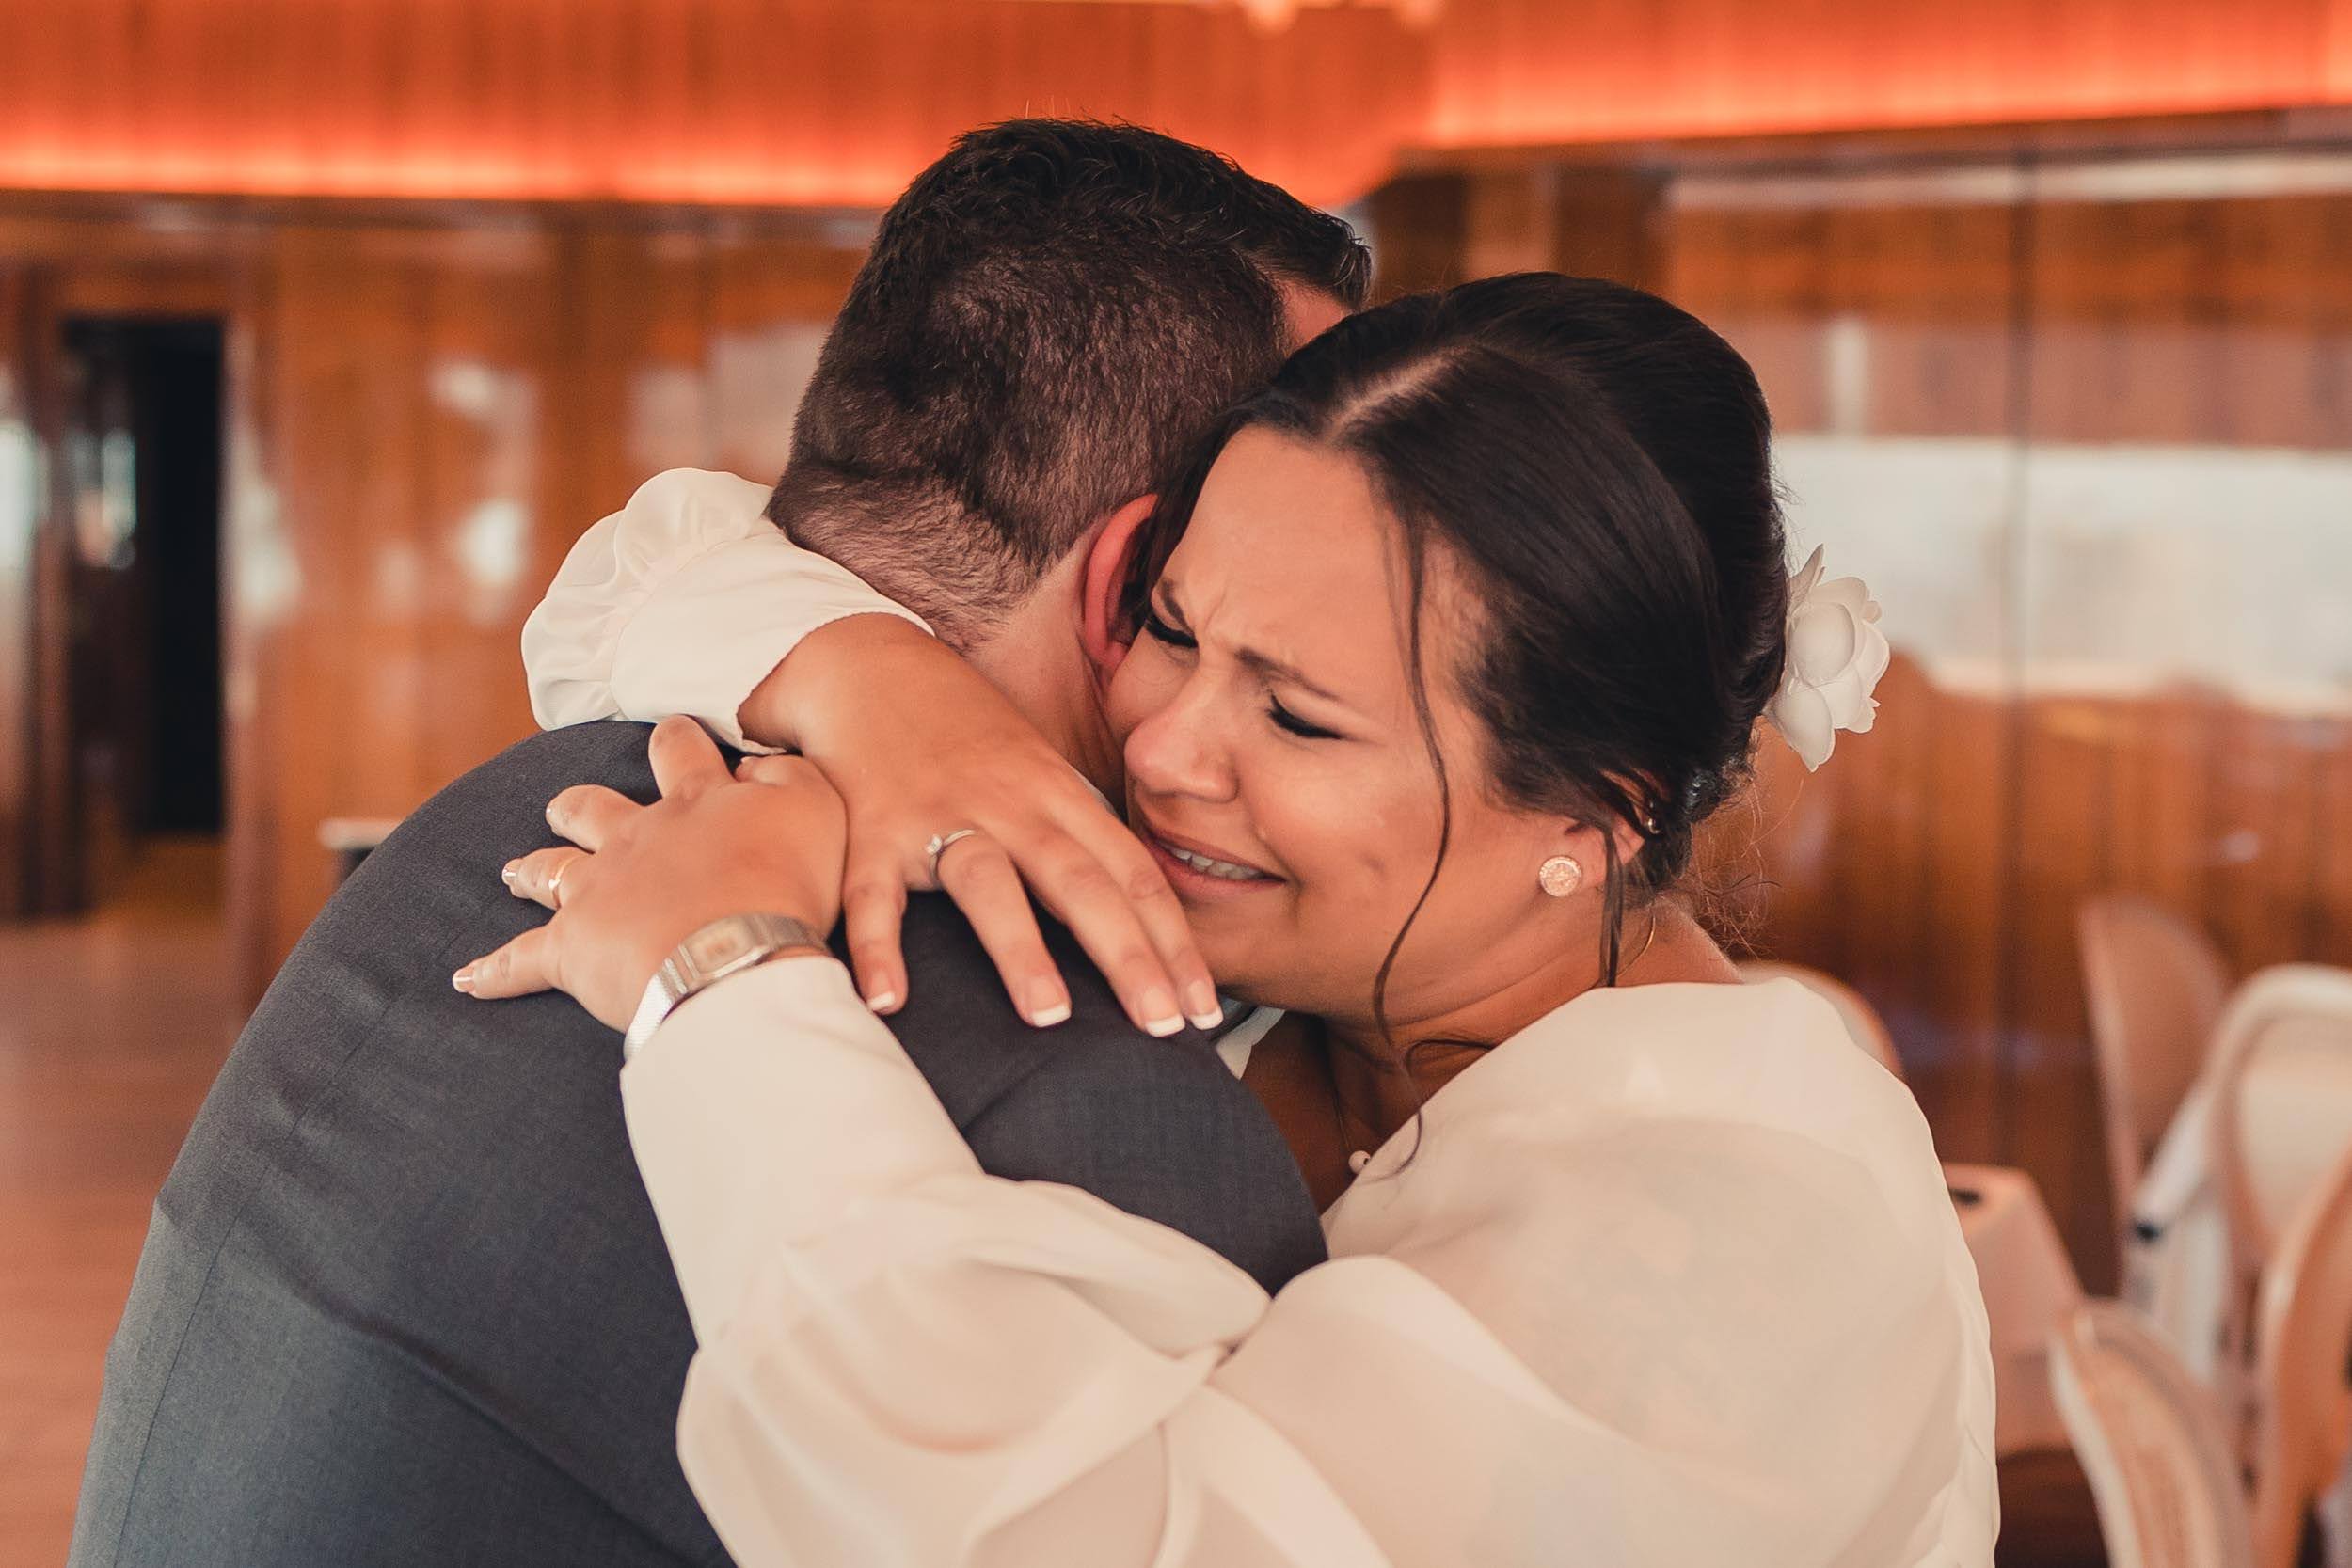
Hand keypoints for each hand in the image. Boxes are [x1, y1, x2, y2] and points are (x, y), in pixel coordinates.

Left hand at [456, 717, 846, 1029]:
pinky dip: (493, 972)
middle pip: (594, 807)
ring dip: (531, 869)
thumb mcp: (817, 808)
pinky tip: (467, 980)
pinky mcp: (570, 948)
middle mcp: (636, 835)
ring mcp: (596, 889)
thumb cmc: (786, 883)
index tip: (671, 737)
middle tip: (565, 806)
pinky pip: (520, 961)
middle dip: (579, 805)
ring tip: (512, 871)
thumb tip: (753, 769)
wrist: (737, 954)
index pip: (679, 752)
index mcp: (696, 802)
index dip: (675, 742)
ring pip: (550, 869)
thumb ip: (788, 777)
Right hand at [746, 615, 1217, 1036]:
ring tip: (1051, 1017)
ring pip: (987, 882)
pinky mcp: (871, 829)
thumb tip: (1147, 930)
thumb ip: (1084, 844)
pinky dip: (879, 947)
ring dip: (1020, 948)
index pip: (1133, 873)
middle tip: (1165, 1027)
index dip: (1174, 942)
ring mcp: (938, 813)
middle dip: (1128, 955)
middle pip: (1080, 881)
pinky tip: (889, 1002)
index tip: (1205, 1012)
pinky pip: (873, 894)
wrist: (869, 665)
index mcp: (1060, 795)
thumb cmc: (968, 741)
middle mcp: (1009, 803)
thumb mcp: (1041, 776)